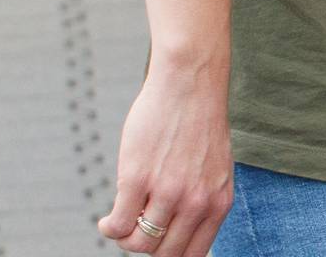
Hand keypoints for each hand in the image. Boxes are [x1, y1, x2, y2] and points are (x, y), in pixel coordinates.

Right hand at [98, 61, 232, 256]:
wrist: (191, 85)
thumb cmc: (199, 125)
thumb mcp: (215, 168)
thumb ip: (203, 199)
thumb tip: (178, 231)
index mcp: (218, 202)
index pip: (193, 254)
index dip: (171, 254)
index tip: (157, 244)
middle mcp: (196, 202)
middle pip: (164, 254)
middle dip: (146, 246)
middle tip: (135, 230)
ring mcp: (168, 192)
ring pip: (138, 243)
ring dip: (124, 238)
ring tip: (121, 221)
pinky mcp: (138, 179)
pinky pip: (117, 225)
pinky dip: (109, 228)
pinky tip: (108, 219)